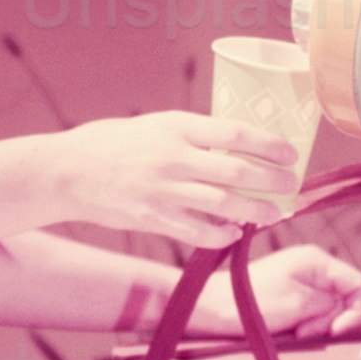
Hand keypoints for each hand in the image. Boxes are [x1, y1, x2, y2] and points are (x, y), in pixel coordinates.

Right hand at [40, 108, 301, 253]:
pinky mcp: (154, 218)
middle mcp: (173, 157)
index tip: (290, 153)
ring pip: (224, 204)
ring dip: (256, 211)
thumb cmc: (113, 142)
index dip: (268, 144)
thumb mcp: (155, 125)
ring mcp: (164, 190)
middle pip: (237, 171)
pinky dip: (222, 234)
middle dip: (272, 181)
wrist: (68, 172)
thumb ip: (191, 134)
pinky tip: (235, 233)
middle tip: (292, 186)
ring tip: (275, 213)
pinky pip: (199, 232)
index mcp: (176, 126)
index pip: (235, 132)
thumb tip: (234, 145)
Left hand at [243, 241, 360, 339]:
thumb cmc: (255, 304)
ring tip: (294, 330)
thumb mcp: (299, 304)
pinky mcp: (294, 294)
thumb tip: (345, 306)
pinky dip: (307, 324)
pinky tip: (291, 329)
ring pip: (329, 308)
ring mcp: (303, 280)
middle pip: (344, 299)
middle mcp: (314, 266)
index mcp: (317, 260)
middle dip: (329, 320)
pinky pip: (314, 311)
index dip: (356, 311)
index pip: (359, 284)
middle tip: (303, 331)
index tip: (337, 332)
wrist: (216, 308)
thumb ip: (330, 304)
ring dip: (316, 325)